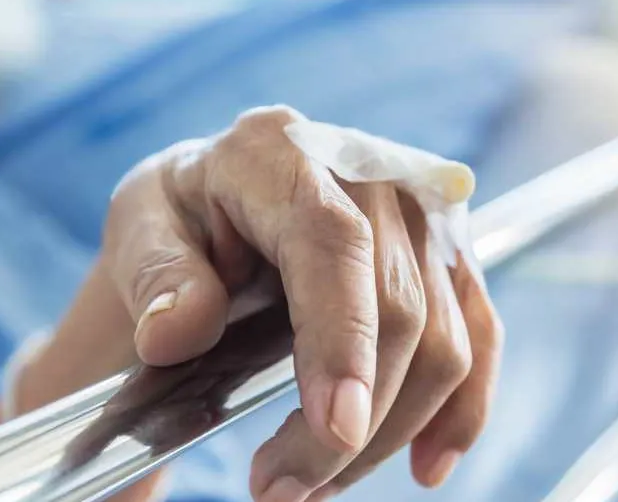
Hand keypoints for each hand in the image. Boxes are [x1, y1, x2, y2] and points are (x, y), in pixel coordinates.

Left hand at [97, 106, 503, 499]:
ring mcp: (420, 210)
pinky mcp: (448, 253)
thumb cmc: (180, 217)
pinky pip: (479, 336)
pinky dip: (460, 410)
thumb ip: (156, 274)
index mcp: (278, 150)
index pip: (331, 242)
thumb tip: (176, 330)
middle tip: (279, 490)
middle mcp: (368, 168)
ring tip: (312, 484)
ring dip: (389, 433)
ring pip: (443, 339)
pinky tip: (425, 464)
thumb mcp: (138, 226)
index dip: (341, 338)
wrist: (219, 205)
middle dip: (350, 424)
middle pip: (397, 307)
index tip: (335, 428)